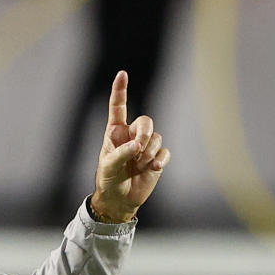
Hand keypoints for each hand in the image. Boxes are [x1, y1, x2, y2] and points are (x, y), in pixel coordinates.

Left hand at [91, 71, 170, 222]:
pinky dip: (160, 160)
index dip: (120, 90)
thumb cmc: (109, 180)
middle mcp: (131, 135)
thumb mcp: (108, 166)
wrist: (120, 200)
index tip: (122, 74)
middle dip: (145, 134)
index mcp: (115, 132)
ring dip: (150, 153)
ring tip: (140, 166)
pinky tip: (152, 169)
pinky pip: (165, 152)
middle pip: (146, 121)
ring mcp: (145, 146)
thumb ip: (121, 153)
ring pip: (157, 138)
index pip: (118, 107)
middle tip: (138, 150)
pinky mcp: (157, 158)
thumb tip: (138, 145)